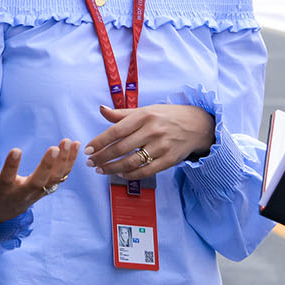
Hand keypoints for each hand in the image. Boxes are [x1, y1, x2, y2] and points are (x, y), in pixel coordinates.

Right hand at [0, 140, 79, 235]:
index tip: (15, 149)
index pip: (7, 178)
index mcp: (4, 189)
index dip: (11, 166)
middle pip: (38, 181)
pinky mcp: (48, 187)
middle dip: (47, 166)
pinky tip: (75, 144)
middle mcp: (23, 192)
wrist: (2, 212)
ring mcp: (38, 192)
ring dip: (64, 161)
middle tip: (54, 148)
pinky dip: (70, 162)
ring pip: (55, 178)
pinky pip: (62, 175)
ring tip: (69, 141)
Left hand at [87, 102, 215, 180]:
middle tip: (91, 163)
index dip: (99, 142)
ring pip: (131, 162)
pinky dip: (131, 175)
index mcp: (144, 116)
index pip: (116, 131)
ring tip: (101, 170)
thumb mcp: (146, 110)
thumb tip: (101, 110)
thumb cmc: (166, 117)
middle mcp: (152, 131)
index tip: (87, 150)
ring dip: (113, 168)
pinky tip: (121, 174)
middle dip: (102, 157)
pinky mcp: (169, 160)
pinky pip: (145, 171)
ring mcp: (161, 146)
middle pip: (120, 148)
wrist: (197, 125)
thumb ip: (122, 114)